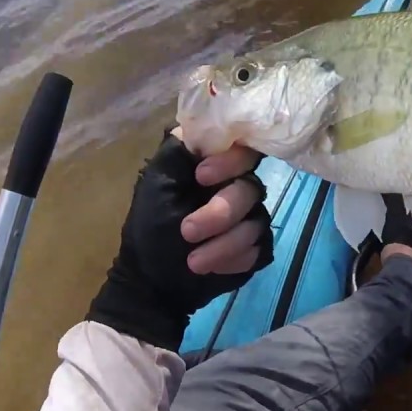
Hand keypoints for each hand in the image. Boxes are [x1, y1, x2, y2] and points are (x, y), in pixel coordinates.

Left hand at [87, 130, 273, 350]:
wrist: (154, 283)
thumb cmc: (150, 230)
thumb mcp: (156, 186)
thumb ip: (180, 153)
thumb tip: (205, 127)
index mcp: (213, 165)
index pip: (241, 147)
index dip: (230, 160)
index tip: (203, 177)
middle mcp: (236, 185)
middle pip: (251, 188)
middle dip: (220, 213)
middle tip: (188, 232)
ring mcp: (249, 217)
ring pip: (257, 222)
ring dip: (224, 244)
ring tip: (194, 262)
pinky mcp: (255, 246)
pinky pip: (261, 247)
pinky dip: (236, 259)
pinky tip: (214, 268)